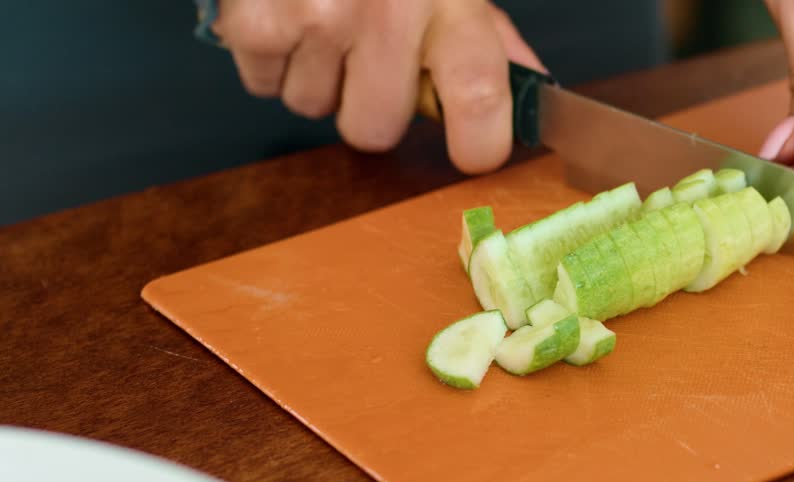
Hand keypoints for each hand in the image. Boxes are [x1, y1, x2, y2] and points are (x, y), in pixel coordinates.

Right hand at [212, 0, 545, 173]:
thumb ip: (490, 36)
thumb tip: (532, 87)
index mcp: (450, 3)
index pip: (479, 97)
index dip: (479, 143)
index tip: (472, 150)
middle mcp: (386, 13)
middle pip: (373, 130)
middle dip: (365, 103)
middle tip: (364, 53)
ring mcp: (317, 18)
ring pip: (313, 108)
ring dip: (314, 75)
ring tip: (322, 18)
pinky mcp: (257, 22)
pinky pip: (264, 84)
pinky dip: (270, 56)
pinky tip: (286, 11)